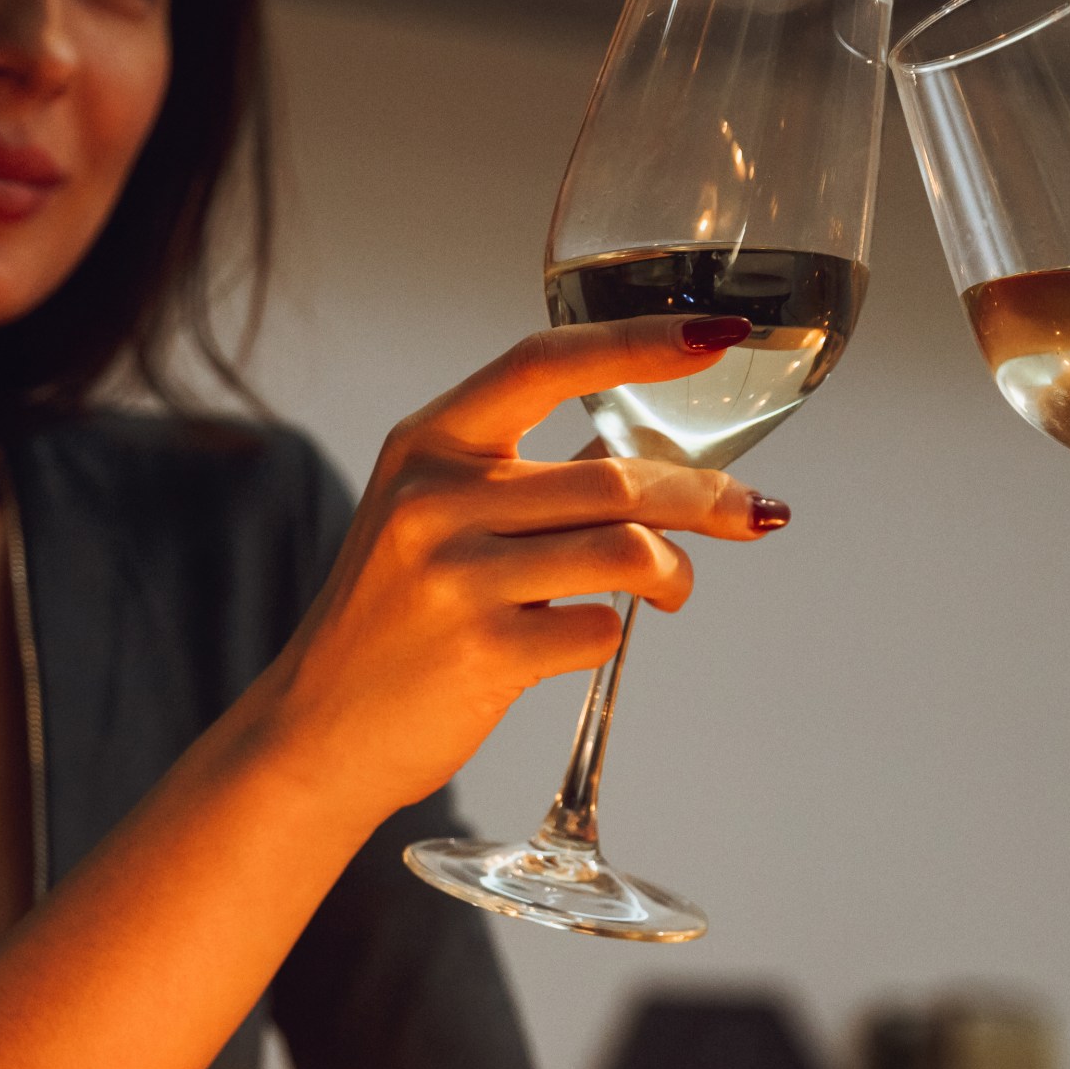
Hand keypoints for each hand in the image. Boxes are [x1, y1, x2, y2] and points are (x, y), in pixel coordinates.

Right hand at [251, 314, 787, 816]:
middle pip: (615, 476)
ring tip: (671, 590)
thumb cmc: (396, 622)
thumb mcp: (433, 522)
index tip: (715, 337)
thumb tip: (655, 463)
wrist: (317, 731)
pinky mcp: (481, 652)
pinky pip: (599, 629)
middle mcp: (435, 499)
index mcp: (427, 444)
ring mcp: (455, 576)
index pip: (546, 363)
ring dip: (674, 573)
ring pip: (625, 551)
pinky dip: (616, 634)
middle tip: (752, 512)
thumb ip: (523, 482)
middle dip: (705, 496)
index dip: (637, 344)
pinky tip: (592, 637)